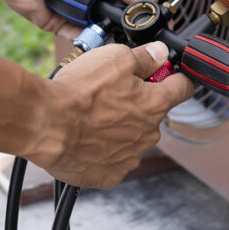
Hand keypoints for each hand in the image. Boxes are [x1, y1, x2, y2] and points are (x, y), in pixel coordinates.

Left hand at [0, 0, 162, 39]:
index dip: (148, 1)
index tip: (159, 9)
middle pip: (124, 14)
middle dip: (132, 20)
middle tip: (142, 25)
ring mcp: (80, 11)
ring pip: (106, 28)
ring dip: (112, 31)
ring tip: (119, 31)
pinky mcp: (62, 26)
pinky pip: (82, 39)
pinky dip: (91, 41)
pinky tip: (99, 39)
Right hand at [28, 41, 192, 187]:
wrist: (45, 124)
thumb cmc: (79, 91)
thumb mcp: (116, 58)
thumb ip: (145, 57)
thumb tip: (160, 53)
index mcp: (155, 104)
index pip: (183, 89)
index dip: (174, 77)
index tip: (166, 74)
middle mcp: (149, 134)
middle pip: (153, 114)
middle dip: (138, 103)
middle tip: (111, 93)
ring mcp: (130, 158)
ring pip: (132, 138)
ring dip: (120, 127)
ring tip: (92, 116)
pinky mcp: (109, 175)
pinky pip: (113, 160)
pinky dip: (103, 150)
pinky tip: (86, 138)